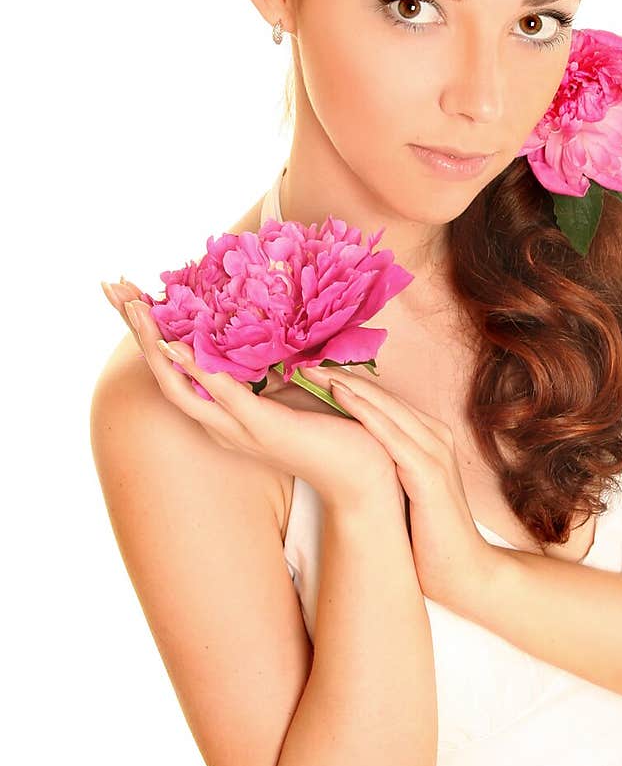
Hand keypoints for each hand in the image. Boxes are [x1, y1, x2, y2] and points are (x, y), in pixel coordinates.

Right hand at [100, 279, 400, 510]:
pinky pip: (225, 397)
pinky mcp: (265, 428)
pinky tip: (179, 347)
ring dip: (156, 345)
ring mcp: (239, 429)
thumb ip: (267, 365)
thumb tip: (256, 325)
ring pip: (181, 386)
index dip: (147, 333)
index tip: (126, 292)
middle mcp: (221, 424)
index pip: (174, 369)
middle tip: (114, 290)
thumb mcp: (292, 387)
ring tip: (137, 309)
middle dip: (137, 331)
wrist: (363, 475)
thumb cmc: (334, 430)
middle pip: (162, 375)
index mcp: (225, 413)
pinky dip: (199, 370)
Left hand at [303, 363, 497, 609]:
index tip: (311, 368)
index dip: (348, 382)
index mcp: (429, 437)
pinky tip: (339, 395)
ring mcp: (434, 452)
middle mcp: (435, 436)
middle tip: (301, 357)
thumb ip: (386, 466)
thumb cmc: (428, 536)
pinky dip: (364, 412)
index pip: (384, 401)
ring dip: (347, 384)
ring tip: (311, 368)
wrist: (463, 572)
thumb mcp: (403, 490)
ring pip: (384, 407)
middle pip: (382, 396)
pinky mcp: (427, 472)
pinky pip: (391, 434)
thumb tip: (349, 453)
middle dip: (342, 374)